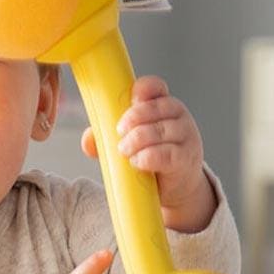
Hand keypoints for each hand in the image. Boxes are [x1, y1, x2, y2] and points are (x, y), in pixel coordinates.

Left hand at [81, 76, 216, 232]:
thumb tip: (88, 140)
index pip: (156, 86)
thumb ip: (106, 138)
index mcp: (162, 105)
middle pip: (155, 107)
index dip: (143, 89)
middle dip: (133, 119)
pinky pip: (166, 154)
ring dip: (137, 140)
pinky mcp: (186, 159)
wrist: (174, 187)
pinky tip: (138, 162)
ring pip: (159, 130)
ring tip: (125, 152)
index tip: (130, 99)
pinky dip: (147, 157)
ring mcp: (186, 136)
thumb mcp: (128, 143)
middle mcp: (178, 116)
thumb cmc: (151, 159)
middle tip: (119, 133)